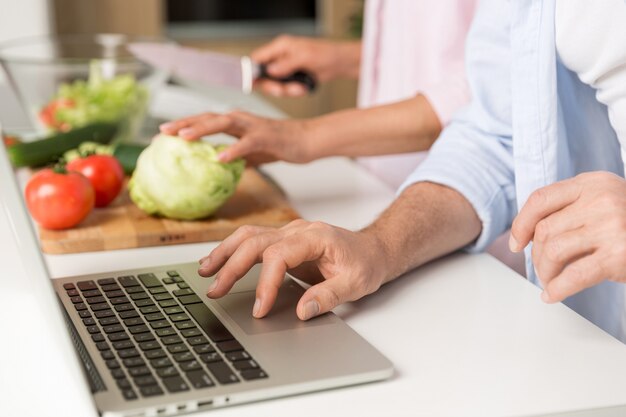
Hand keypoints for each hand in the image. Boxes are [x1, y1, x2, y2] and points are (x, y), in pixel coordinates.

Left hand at [159, 110, 313, 164]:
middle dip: (184, 123)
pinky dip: (232, 150)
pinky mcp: (265, 136)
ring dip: (202, 129)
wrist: (306, 140)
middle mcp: (240, 119)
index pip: (204, 120)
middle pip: (207, 117)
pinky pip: (246, 143)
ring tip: (183, 138)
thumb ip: (234, 156)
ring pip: (222, 123)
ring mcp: (252, 126)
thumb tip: (217, 169)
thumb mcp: (251, 152)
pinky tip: (220, 158)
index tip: (163, 133)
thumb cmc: (279, 144)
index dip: (183, 124)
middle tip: (163, 131)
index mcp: (235, 122)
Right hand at [197, 220, 390, 319]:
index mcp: (315, 237)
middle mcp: (298, 230)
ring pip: (249, 236)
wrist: (373, 249)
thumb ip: (328, 296)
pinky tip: (219, 262)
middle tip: (216, 290)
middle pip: (256, 242)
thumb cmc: (365, 263)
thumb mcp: (356, 284)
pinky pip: (253, 241)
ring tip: (204, 272)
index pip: (279, 255)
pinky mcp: (284, 241)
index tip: (259, 308)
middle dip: (232, 266)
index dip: (266, 282)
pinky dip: (233, 250)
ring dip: (225, 253)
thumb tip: (301, 310)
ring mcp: (289, 233)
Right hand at [251, 35, 360, 96]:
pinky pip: (286, 90)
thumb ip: (286, 64)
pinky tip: (303, 89)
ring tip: (299, 88)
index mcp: (280, 46)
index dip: (252, 71)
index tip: (253, 83)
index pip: (258, 58)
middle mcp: (280, 58)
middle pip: (264, 76)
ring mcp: (286, 69)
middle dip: (273, 86)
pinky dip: (293, 92)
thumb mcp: (304, 57)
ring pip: (275, 85)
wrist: (339, 64)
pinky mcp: (292, 79)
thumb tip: (271, 70)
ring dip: (286, 91)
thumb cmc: (325, 54)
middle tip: (281, 90)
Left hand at [510, 171, 625, 302]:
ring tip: (551, 280)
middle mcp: (601, 200)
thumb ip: (571, 206)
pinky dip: (557, 288)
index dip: (521, 223)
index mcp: (592, 183)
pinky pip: (573, 275)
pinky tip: (552, 294)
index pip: (540, 199)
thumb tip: (526, 233)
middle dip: (536, 254)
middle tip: (542, 268)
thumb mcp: (604, 199)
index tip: (517, 242)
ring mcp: (611, 227)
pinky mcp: (618, 256)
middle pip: (544, 229)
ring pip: (553, 251)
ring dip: (545, 271)